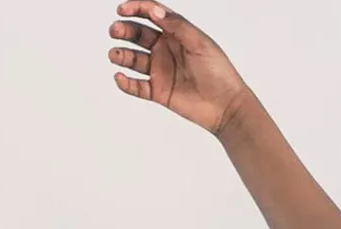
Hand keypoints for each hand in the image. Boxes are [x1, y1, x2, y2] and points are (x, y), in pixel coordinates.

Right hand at [108, 3, 250, 134]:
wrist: (226, 106)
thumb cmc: (219, 73)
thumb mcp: (200, 43)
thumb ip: (177, 26)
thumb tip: (155, 11)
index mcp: (175, 34)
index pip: (151, 15)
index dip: (135, 8)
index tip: (122, 9)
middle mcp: (165, 49)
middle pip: (138, 34)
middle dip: (124, 30)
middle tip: (115, 30)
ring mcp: (161, 70)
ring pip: (134, 59)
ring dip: (121, 55)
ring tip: (114, 55)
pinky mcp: (159, 91)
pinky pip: (137, 86)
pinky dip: (126, 83)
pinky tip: (120, 78)